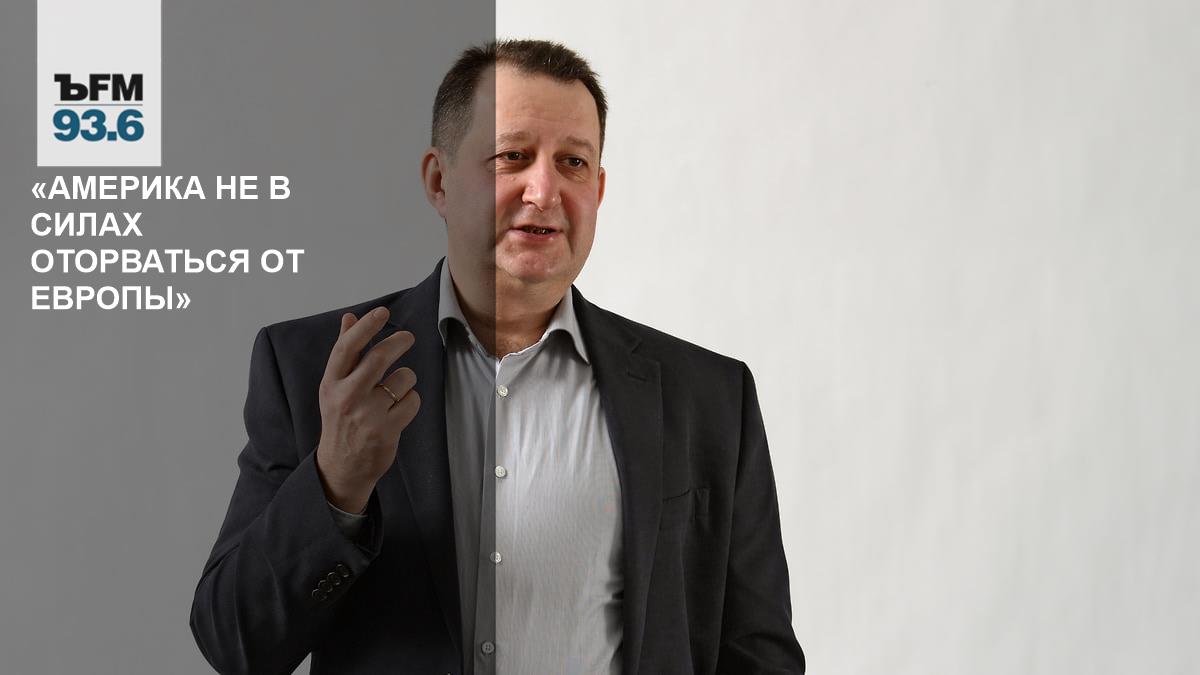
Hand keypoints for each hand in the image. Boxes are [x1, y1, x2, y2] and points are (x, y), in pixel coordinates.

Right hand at [315, 307, 419, 512]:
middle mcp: (347, 397)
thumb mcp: (334, 386)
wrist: (342, 466)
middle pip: (380, 357)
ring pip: (403, 378)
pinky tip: (399, 410)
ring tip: (395, 391)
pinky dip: (411, 401)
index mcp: (331, 383)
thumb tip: (349, 317)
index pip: (347, 348)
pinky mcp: (387, 430)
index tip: (382, 312)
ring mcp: (367, 415)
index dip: (366, 327)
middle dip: (399, 342)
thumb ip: (344, 352)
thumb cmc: (341, 419)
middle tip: (408, 338)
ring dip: (406, 380)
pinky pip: (412, 401)